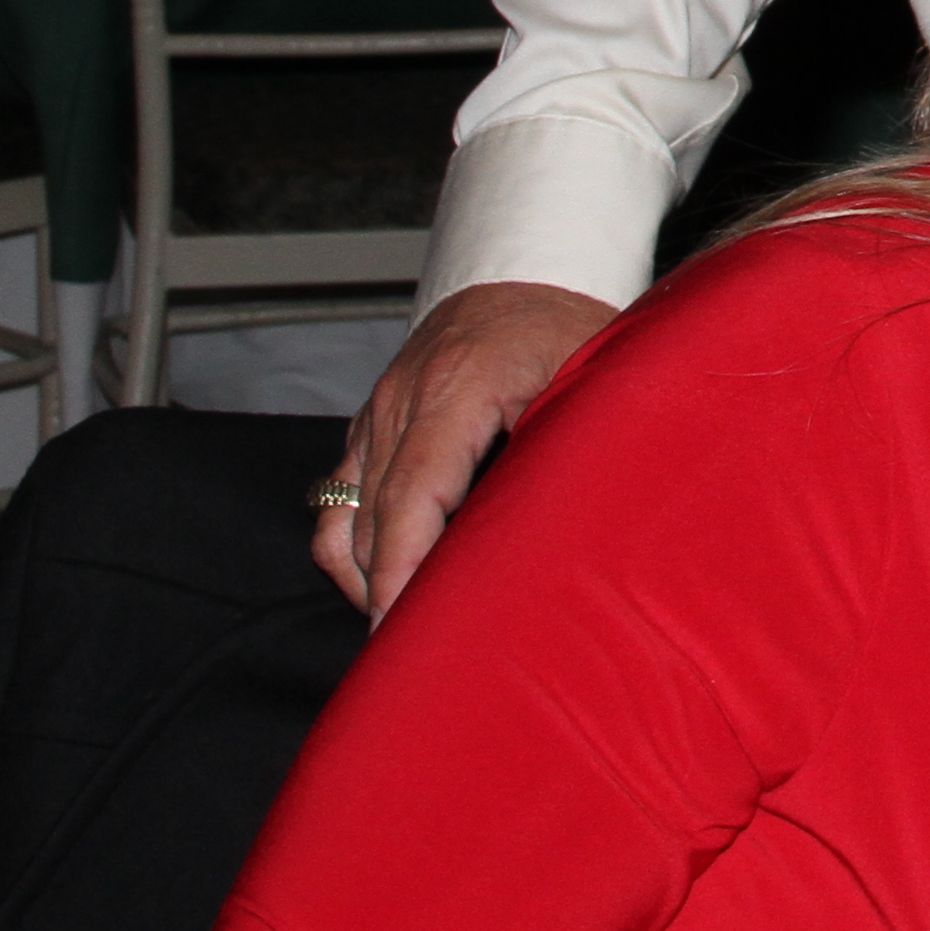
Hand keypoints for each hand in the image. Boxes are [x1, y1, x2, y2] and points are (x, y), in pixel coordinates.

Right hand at [316, 280, 616, 615]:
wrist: (527, 270)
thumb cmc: (571, 328)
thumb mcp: (590, 376)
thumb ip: (571, 443)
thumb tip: (569, 526)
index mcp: (460, 384)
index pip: (414, 493)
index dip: (404, 569)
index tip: (403, 629)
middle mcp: (404, 397)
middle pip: (375, 516)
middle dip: (386, 592)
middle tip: (415, 660)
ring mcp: (379, 410)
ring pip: (345, 516)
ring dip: (366, 577)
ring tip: (405, 630)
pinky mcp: (371, 425)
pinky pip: (339, 499)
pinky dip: (355, 549)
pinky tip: (389, 586)